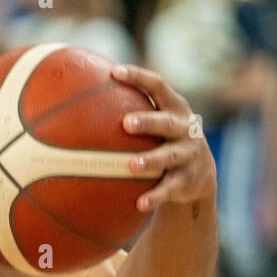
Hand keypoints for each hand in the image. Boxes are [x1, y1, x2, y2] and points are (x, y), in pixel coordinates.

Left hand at [112, 64, 216, 213]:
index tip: (114, 73)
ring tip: (131, 165)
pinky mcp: (187, 180)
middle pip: (167, 122)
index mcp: (175, 108)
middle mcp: (185, 128)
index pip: (158, 85)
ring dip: (151, 160)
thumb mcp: (156, 123)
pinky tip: (139, 204)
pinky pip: (170, 189)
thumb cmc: (164, 141)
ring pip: (169, 157)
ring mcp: (188, 154)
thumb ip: (129, 109)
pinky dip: (156, 196)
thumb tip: (77, 98)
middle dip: (148, 122)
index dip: (138, 77)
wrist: (200, 174)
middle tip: (126, 124)